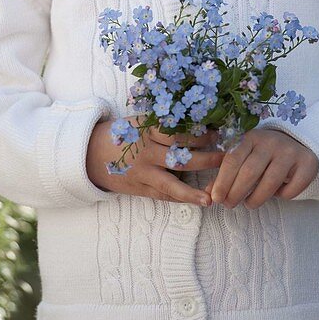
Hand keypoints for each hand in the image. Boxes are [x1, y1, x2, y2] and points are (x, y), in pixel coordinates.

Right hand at [86, 115, 225, 204]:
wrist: (90, 153)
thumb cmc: (122, 133)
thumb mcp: (140, 121)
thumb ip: (164, 122)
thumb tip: (200, 117)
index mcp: (147, 130)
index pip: (178, 132)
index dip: (200, 134)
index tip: (219, 132)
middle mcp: (145, 151)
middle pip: (180, 157)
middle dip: (206, 159)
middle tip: (228, 159)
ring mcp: (142, 172)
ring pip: (171, 183)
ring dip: (193, 191)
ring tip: (213, 196)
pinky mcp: (139, 188)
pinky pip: (163, 195)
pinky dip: (181, 198)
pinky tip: (198, 201)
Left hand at [204, 129, 318, 209]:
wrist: (297, 144)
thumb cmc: (262, 155)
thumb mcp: (244, 157)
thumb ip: (226, 173)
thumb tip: (209, 193)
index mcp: (251, 136)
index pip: (233, 158)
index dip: (223, 180)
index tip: (216, 198)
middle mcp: (271, 141)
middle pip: (250, 171)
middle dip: (236, 192)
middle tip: (229, 205)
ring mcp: (290, 152)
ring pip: (270, 182)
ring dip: (256, 198)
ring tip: (249, 204)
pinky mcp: (307, 164)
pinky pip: (291, 189)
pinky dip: (282, 197)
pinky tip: (276, 194)